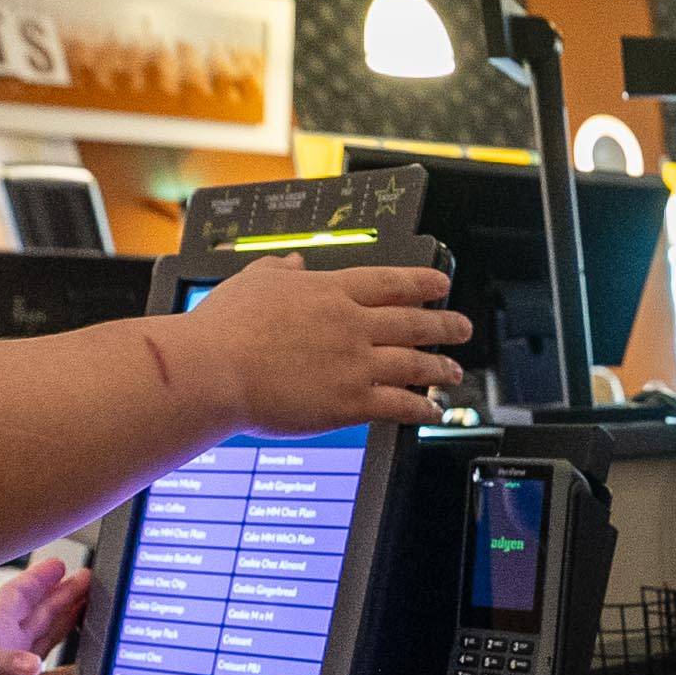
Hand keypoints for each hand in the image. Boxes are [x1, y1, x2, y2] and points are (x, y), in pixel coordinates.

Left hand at [0, 559, 91, 674]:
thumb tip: (31, 665)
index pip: (20, 595)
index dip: (41, 579)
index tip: (63, 564)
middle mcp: (0, 646)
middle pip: (41, 614)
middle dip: (66, 597)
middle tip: (93, 581)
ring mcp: (6, 673)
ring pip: (47, 643)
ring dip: (70, 628)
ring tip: (94, 615)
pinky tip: (84, 674)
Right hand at [169, 254, 470, 433]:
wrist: (213, 370)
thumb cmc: (224, 328)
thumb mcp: (253, 280)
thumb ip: (280, 269)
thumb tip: (295, 262)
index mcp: (330, 291)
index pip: (390, 282)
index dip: (422, 283)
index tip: (440, 283)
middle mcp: (351, 324)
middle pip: (413, 322)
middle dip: (445, 325)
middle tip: (462, 328)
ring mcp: (355, 364)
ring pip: (414, 364)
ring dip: (440, 369)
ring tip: (454, 372)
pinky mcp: (350, 402)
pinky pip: (399, 405)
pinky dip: (421, 408)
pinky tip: (432, 411)